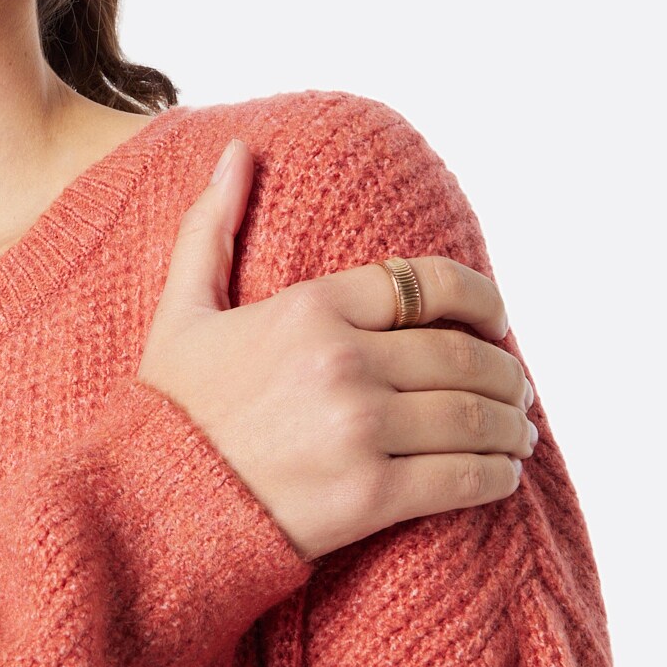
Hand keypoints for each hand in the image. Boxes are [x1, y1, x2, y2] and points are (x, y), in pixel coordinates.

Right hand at [136, 138, 536, 562]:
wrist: (149, 514)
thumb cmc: (169, 416)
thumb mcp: (180, 314)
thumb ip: (211, 231)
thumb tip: (237, 152)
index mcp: (308, 309)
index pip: (426, 285)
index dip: (480, 300)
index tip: (498, 322)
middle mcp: (342, 362)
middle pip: (463, 354)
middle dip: (505, 371)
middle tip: (517, 388)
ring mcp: (359, 430)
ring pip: (473, 415)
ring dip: (510, 424)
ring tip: (517, 432)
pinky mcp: (368, 497)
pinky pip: (463, 477)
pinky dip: (497, 475)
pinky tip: (503, 475)